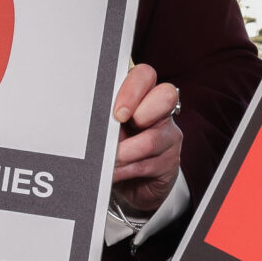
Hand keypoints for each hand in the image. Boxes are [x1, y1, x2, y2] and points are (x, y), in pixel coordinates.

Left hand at [110, 65, 182, 218]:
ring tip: (108, 160)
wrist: (126, 184)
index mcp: (141, 95)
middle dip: (141, 112)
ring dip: (125, 152)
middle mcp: (160, 111)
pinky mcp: (170, 162)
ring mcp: (168, 136)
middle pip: (166, 95)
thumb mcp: (106, 129)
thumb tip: (91, 121)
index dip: (132, 90)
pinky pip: (150, 164)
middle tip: (118, 126)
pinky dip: (127, 170)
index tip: (116, 112)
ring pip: (153, 138)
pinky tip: (115, 172)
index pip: (145, 76)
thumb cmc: (113, 148)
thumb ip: (104, 119)